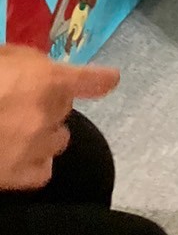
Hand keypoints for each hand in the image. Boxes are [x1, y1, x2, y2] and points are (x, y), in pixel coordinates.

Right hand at [0, 46, 118, 190]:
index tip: (110, 79)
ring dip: (45, 133)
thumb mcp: (1, 56)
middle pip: (65, 108)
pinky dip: (35, 163)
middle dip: (51, 102)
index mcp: (46, 81)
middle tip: (22, 100)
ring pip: (59, 140)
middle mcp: (47, 115)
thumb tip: (39, 69)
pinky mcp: (18, 178)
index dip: (100, 79)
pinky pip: (43, 170)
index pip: (90, 80)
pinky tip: (19, 156)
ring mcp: (34, 149)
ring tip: (19, 130)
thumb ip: (24, 62)